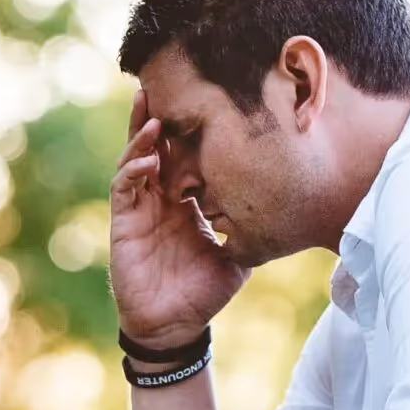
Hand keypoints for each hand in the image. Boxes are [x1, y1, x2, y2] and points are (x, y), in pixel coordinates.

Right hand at [109, 86, 246, 352]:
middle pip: (155, 147)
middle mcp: (160, 197)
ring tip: (152, 114)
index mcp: (186, 200)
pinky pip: (125, 188)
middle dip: (157, 117)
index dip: (189, 129)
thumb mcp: (237, 255)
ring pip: (135, 160)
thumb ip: (250, 231)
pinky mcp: (124, 223)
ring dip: (141, 136)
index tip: (203, 100)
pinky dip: (134, 170)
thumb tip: (285, 211)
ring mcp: (140, 208)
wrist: (175, 325)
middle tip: (163, 84)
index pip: (185, 155)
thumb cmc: (203, 291)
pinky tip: (148, 159)